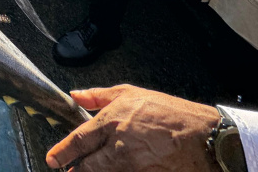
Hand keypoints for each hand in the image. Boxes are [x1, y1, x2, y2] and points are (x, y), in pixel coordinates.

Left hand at [46, 85, 221, 171]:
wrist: (204, 137)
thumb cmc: (171, 114)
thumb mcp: (131, 93)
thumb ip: (99, 95)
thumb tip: (76, 95)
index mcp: (111, 121)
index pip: (79, 140)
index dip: (62, 152)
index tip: (53, 159)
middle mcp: (118, 146)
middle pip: (87, 165)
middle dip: (77, 169)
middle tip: (71, 170)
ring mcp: (132, 167)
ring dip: (97, 171)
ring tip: (97, 167)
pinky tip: (121, 169)